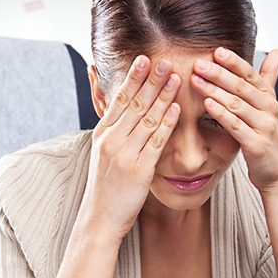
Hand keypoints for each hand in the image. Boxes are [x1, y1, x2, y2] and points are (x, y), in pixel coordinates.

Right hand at [80, 56, 181, 243]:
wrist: (100, 218)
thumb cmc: (106, 186)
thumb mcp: (102, 153)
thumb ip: (113, 130)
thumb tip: (118, 108)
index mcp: (102, 134)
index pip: (118, 99)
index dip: (132, 78)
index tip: (143, 59)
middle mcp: (111, 141)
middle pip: (134, 104)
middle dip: (150, 80)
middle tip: (164, 60)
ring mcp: (124, 155)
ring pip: (146, 119)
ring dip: (163, 96)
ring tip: (176, 77)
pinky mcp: (139, 170)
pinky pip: (156, 142)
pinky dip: (167, 123)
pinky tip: (177, 109)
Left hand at [190, 47, 277, 193]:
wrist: (277, 172)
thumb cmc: (266, 136)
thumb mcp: (268, 105)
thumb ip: (268, 77)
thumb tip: (277, 50)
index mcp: (268, 97)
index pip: (250, 74)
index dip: (233, 61)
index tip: (216, 50)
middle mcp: (269, 109)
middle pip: (242, 86)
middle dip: (219, 73)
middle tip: (199, 63)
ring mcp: (264, 127)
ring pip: (237, 104)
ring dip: (215, 91)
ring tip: (196, 80)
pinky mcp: (257, 144)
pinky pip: (236, 126)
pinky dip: (221, 114)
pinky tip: (207, 104)